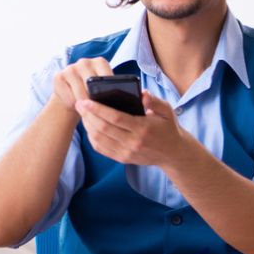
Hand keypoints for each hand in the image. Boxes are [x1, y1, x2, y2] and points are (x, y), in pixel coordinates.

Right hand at [50, 57, 112, 115]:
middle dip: (96, 101)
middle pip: (92, 86)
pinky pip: (68, 97)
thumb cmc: (93, 92)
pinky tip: (76, 106)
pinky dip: (73, 105)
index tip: (110, 104)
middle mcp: (84, 62)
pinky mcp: (58, 77)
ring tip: (88, 110)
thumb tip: (120, 100)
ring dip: (84, 105)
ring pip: (80, 93)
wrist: (71, 93)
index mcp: (100, 62)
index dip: (108, 92)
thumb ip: (110, 89)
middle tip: (99, 111)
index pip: (107, 77)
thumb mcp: (104, 89)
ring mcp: (70, 68)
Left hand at [75, 91, 192, 166]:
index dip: (99, 109)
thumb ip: (155, 101)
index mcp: (143, 128)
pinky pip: (101, 149)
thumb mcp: (167, 111)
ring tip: (84, 114)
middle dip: (88, 115)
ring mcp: (126, 153)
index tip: (86, 101)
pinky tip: (90, 127)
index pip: (116, 118)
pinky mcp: (122, 159)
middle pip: (103, 129)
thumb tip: (142, 94)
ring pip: (99, 139)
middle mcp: (133, 142)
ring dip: (88, 126)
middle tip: (80, 104)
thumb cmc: (168, 128)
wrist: (173, 153)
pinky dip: (92, 137)